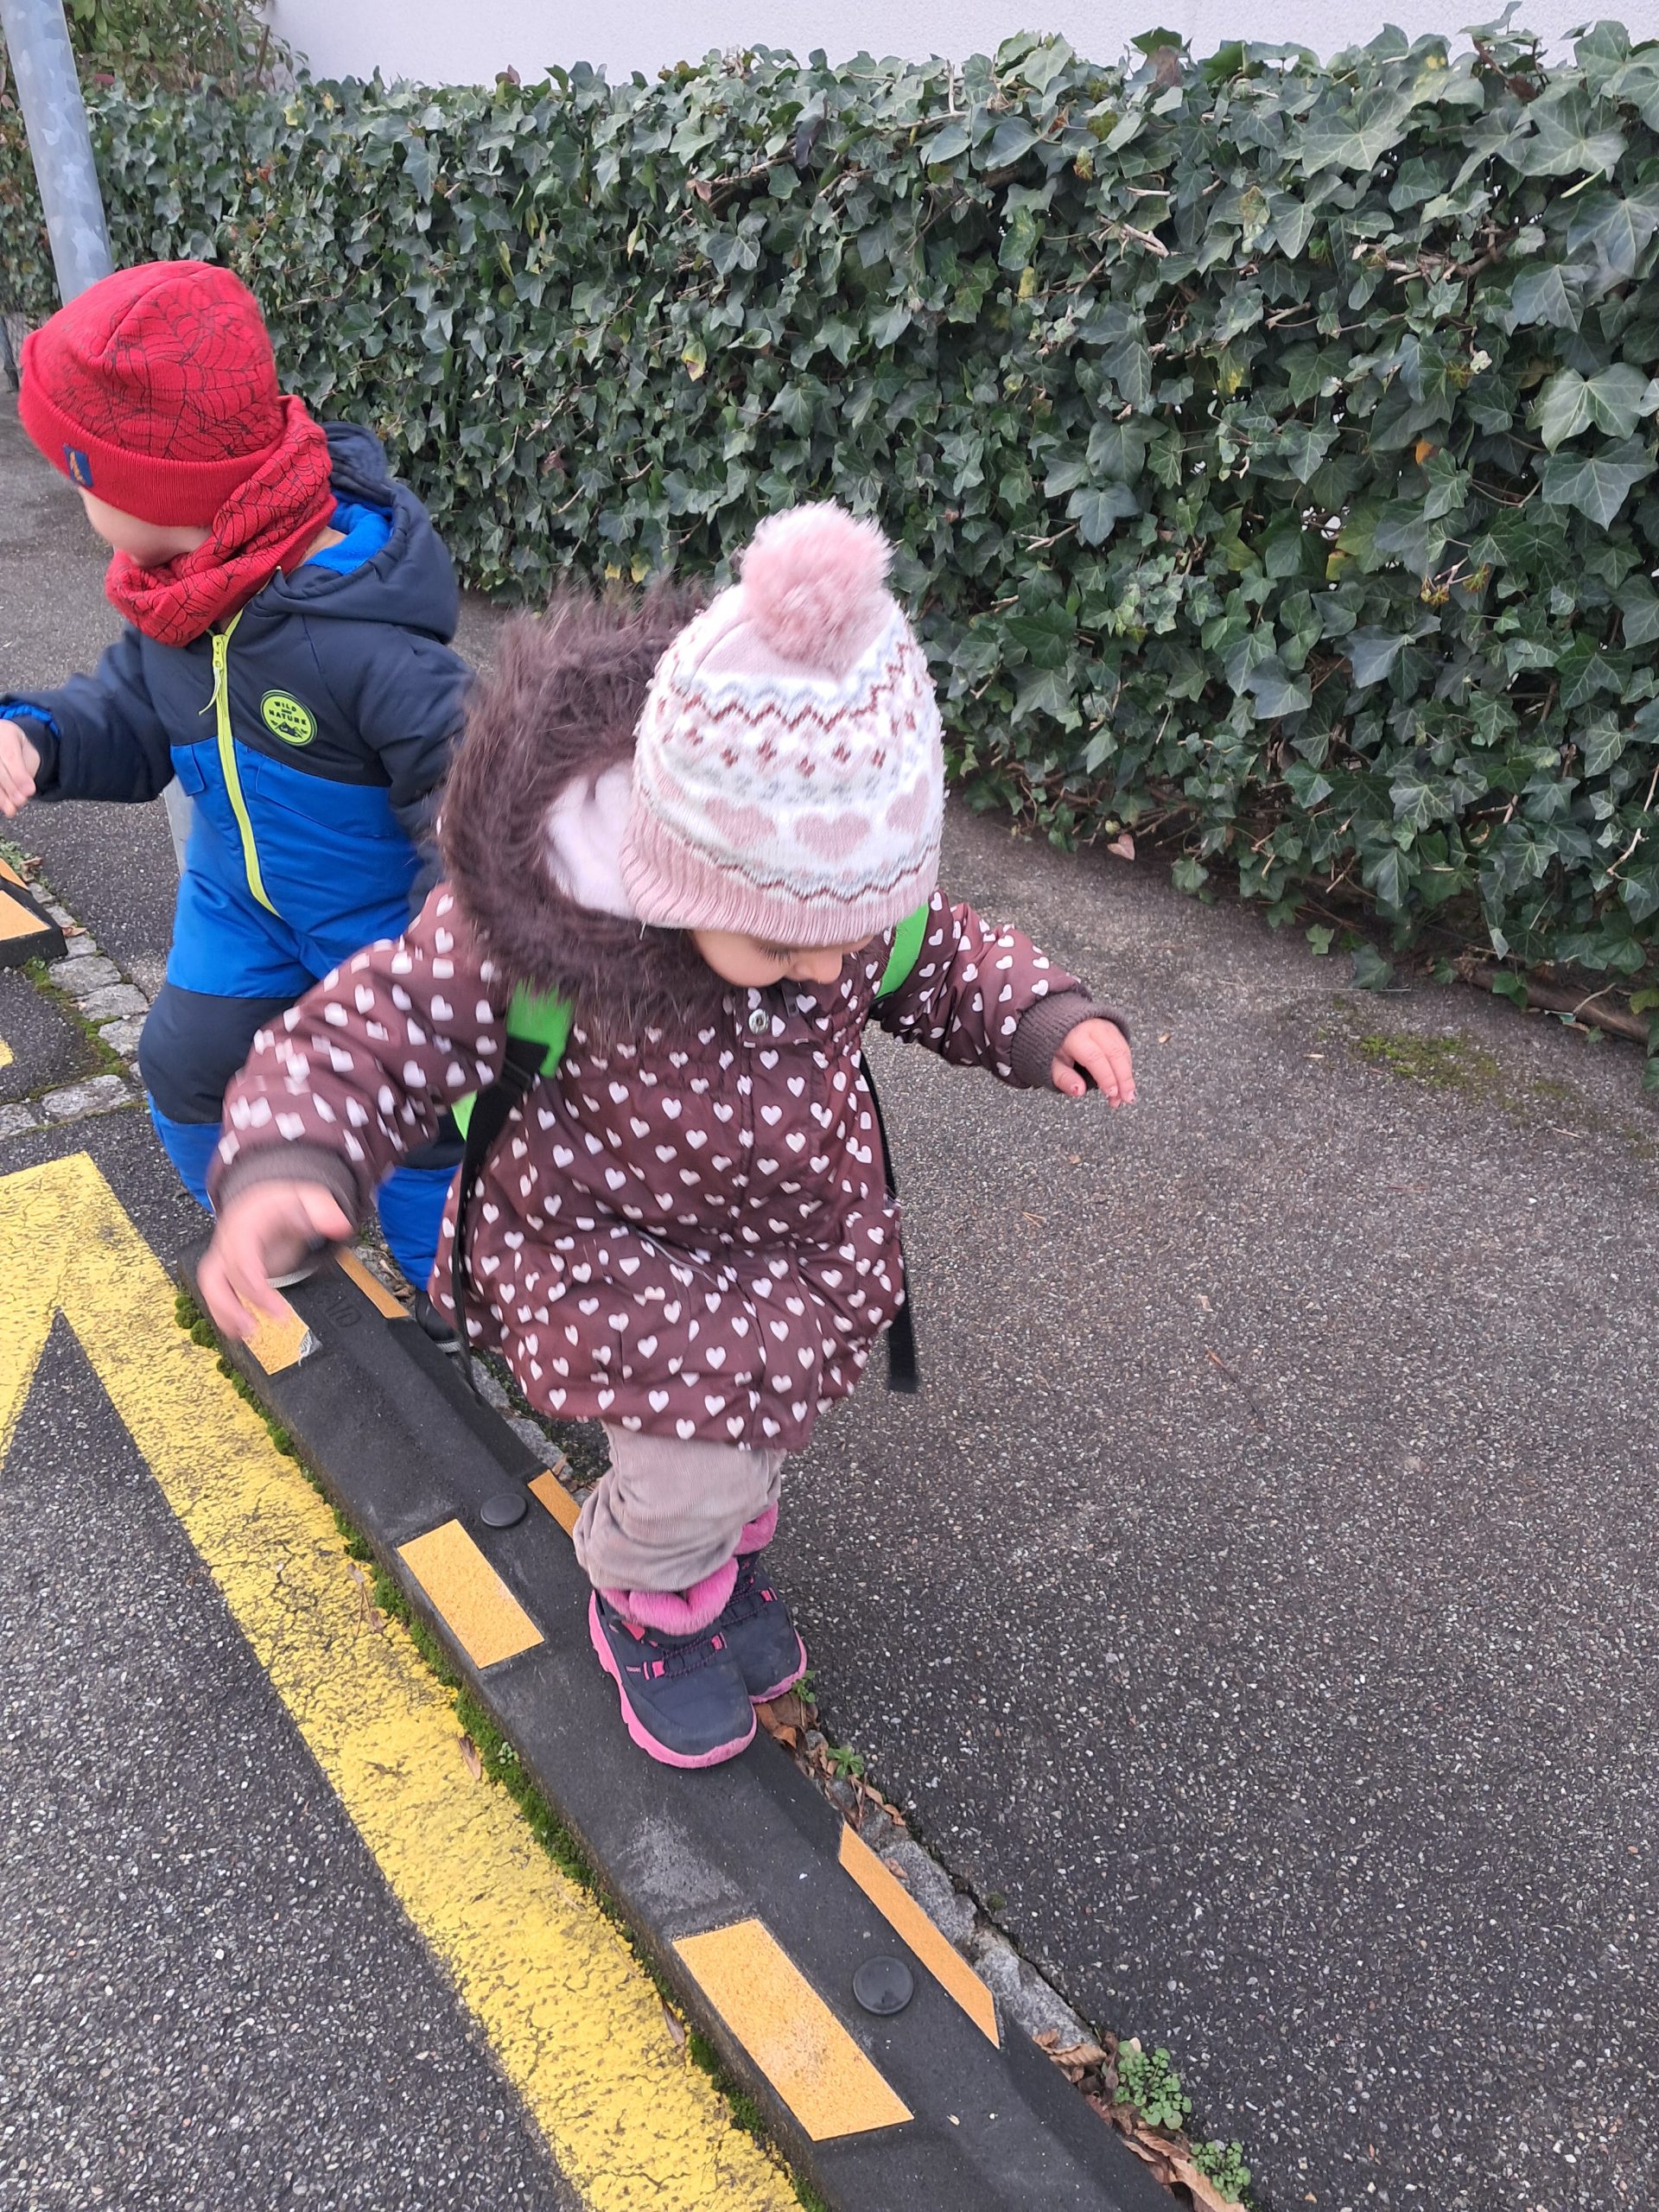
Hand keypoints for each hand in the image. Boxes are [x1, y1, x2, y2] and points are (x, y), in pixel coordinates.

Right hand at [0, 718, 38, 816]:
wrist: (7, 742)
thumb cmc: (19, 750)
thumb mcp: (29, 753)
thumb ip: (27, 770)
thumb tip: (26, 792)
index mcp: (6, 733)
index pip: (9, 755)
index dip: (19, 775)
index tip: (29, 790)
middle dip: (10, 787)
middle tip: (21, 801)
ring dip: (1, 795)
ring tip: (11, 808)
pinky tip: (4, 806)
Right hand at [198, 1180, 352, 1340]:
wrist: (264, 1201)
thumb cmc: (284, 1205)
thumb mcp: (307, 1199)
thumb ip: (324, 1211)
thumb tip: (339, 1226)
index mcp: (246, 1223)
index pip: (242, 1258)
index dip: (255, 1287)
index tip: (277, 1310)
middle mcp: (228, 1240)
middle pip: (220, 1274)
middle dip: (233, 1305)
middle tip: (254, 1329)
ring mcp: (223, 1254)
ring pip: (210, 1285)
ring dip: (223, 1311)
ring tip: (243, 1334)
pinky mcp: (223, 1269)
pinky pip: (215, 1291)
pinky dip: (223, 1312)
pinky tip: (237, 1331)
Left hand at [1052, 1017, 1134, 1104]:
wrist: (1058, 1021)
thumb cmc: (1055, 1045)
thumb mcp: (1052, 1063)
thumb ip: (1064, 1078)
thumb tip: (1079, 1091)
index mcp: (1076, 1035)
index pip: (1095, 1057)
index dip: (1106, 1077)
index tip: (1112, 1093)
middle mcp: (1093, 1028)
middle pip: (1115, 1054)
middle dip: (1123, 1079)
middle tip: (1125, 1099)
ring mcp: (1106, 1027)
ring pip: (1123, 1052)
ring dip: (1127, 1076)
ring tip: (1125, 1096)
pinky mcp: (1114, 1029)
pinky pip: (1125, 1049)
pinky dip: (1127, 1067)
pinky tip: (1125, 1082)